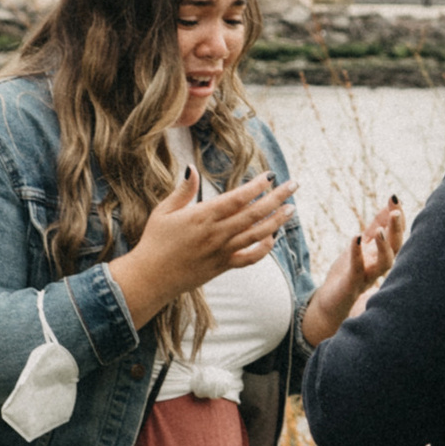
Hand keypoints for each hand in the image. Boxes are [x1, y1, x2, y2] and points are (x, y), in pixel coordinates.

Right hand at [109, 167, 294, 328]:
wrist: (151, 277)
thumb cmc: (155, 242)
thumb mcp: (163, 211)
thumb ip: (183, 190)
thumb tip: (192, 168)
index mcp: (203, 215)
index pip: (238, 197)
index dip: (257, 186)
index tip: (270, 175)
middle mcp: (217, 233)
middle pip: (254, 213)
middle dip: (277, 197)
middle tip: (293, 185)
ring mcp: (222, 251)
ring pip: (257, 234)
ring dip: (277, 220)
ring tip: (291, 209)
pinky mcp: (224, 266)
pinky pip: (251, 258)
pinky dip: (264, 248)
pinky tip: (273, 237)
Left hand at [300, 194, 403, 344]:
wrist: (331, 301)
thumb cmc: (348, 272)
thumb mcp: (362, 245)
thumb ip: (375, 228)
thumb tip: (390, 205)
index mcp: (381, 255)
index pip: (396, 235)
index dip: (397, 217)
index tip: (395, 198)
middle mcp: (379, 266)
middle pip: (396, 247)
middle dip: (397, 229)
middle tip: (396, 210)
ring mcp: (368, 276)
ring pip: (385, 263)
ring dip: (385, 246)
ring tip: (382, 230)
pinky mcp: (352, 284)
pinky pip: (357, 269)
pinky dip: (357, 254)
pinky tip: (355, 238)